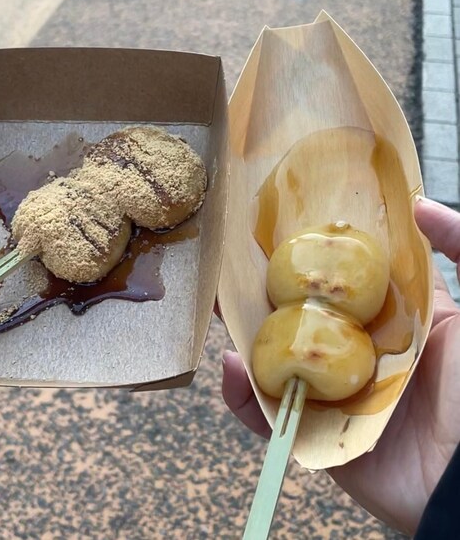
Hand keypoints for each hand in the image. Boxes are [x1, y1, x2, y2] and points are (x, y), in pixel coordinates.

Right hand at [221, 197, 459, 535]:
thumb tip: (419, 204)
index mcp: (384, 322)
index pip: (334, 285)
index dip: (302, 262)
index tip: (269, 239)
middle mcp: (352, 354)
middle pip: (294, 321)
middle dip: (257, 297)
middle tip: (226, 275)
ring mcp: (331, 394)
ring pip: (274, 363)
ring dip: (241, 340)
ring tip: (217, 313)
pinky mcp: (314, 432)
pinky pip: (270, 415)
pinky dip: (245, 398)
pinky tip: (233, 371)